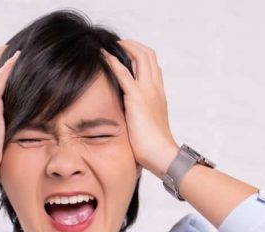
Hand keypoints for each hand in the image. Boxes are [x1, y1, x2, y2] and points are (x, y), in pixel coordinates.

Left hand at [102, 40, 180, 178]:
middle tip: (118, 44)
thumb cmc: (154, 147)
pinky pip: (123, 73)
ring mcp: (148, 91)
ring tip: (109, 46)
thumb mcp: (148, 124)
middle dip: (132, 45)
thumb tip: (129, 117)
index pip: (153, 66)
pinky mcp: (137, 98)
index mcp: (159, 94)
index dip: (141, 55)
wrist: (162, 155)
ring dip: (124, 47)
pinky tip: (102, 56)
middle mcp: (156, 88)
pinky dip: (112, 61)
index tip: (127, 53)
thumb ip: (140, 114)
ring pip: (140, 56)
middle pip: (148, 55)